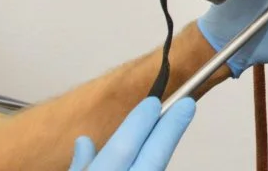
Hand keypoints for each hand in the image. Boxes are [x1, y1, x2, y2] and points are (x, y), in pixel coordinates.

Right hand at [68, 97, 194, 170]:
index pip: (122, 149)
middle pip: (153, 159)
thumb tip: (84, 141)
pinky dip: (154, 163)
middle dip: (170, 131)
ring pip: (156, 169)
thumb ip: (80, 166)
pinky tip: (158, 150)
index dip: (139, 123)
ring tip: (172, 125)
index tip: (154, 103)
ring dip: (163, 149)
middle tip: (187, 104)